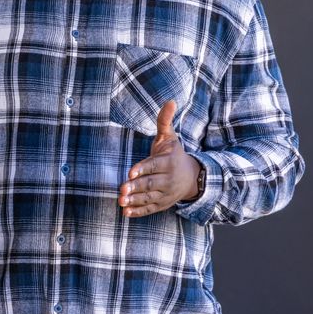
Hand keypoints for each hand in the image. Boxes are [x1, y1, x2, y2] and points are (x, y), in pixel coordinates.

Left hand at [118, 100, 200, 217]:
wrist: (191, 177)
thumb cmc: (173, 154)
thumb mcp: (169, 137)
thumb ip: (164, 120)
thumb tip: (170, 100)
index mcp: (168, 162)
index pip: (154, 166)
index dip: (143, 169)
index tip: (130, 172)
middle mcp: (168, 179)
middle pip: (150, 184)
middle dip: (136, 187)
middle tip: (122, 189)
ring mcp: (165, 193)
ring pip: (149, 198)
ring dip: (135, 200)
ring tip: (121, 201)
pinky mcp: (162, 204)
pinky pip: (150, 209)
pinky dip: (139, 212)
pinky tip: (126, 213)